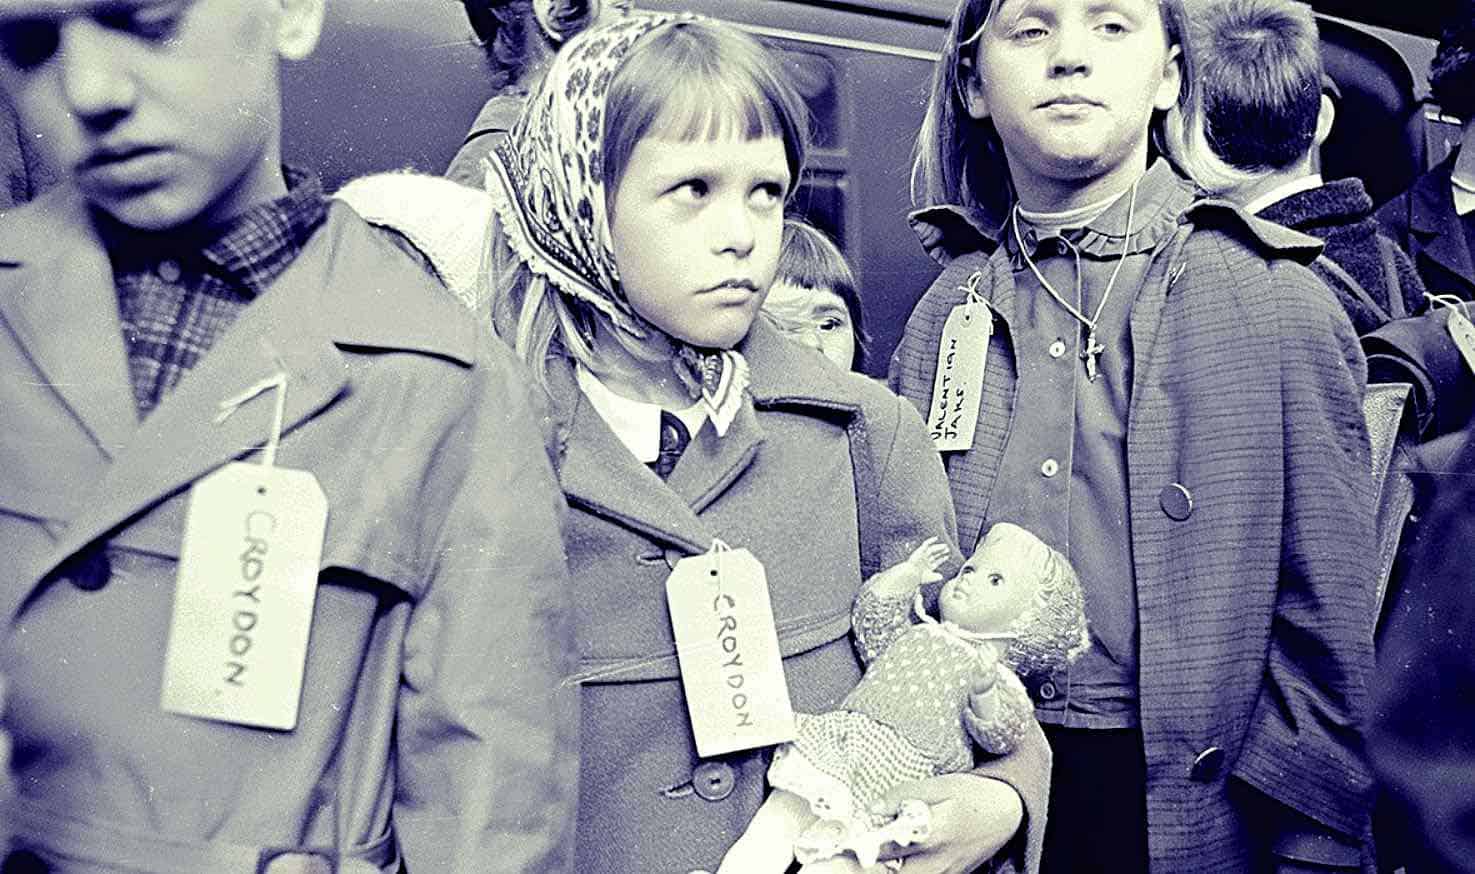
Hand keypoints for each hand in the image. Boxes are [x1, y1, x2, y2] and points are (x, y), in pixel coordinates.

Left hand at [873, 774, 1022, 873]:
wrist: (1006, 813)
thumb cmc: (971, 795)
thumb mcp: (938, 785)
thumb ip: (902, 795)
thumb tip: (872, 808)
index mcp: (932, 834)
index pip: (886, 847)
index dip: (863, 843)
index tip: (847, 839)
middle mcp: (937, 861)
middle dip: (872, 863)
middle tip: (859, 849)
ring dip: (887, 869)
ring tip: (878, 853)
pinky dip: (904, 871)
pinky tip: (899, 858)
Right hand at [906, 537, 950, 583]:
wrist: (912, 573)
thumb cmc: (919, 577)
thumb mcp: (930, 578)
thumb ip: (936, 577)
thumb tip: (941, 577)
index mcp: (928, 566)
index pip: (936, 561)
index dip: (942, 559)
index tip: (947, 556)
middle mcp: (926, 560)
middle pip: (935, 554)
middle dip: (941, 552)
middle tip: (947, 549)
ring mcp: (923, 555)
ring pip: (932, 549)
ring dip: (939, 547)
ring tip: (945, 546)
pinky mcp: (920, 550)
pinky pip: (926, 544)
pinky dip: (930, 540)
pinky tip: (936, 538)